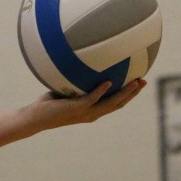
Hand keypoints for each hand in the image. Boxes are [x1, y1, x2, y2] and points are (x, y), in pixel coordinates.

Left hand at [29, 78, 146, 129]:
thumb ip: (76, 81)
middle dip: (133, 93)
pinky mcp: (77, 108)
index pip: (115, 104)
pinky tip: (108, 81)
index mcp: (92, 111)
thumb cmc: (49, 104)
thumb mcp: (66, 91)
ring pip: (111, 103)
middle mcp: (92, 114)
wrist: (36, 117)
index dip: (128, 95)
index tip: (138, 83)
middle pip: (119, 104)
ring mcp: (86, 112)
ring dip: (124, 92)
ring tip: (135, 82)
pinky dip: (101, 90)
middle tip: (144, 81)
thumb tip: (81, 62)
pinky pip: (92, 98)